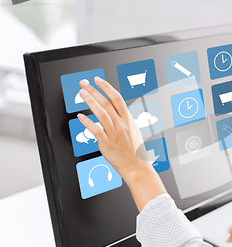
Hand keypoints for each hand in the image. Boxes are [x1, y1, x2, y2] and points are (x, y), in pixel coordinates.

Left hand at [77, 76, 165, 210]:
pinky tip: (80, 117)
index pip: (117, 98)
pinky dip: (87, 122)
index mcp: (128, 119)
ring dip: (90, 101)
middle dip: (94, 91)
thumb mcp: (132, 130)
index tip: (98, 79)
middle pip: (107, 103)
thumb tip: (113, 110)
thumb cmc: (134, 150)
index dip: (107, 87)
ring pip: (101, 113)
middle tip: (83, 83)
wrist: (136, 166)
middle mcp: (121, 124)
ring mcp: (114, 133)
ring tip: (81, 94)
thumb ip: (123, 119)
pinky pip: (96, 130)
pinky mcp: (107, 143)